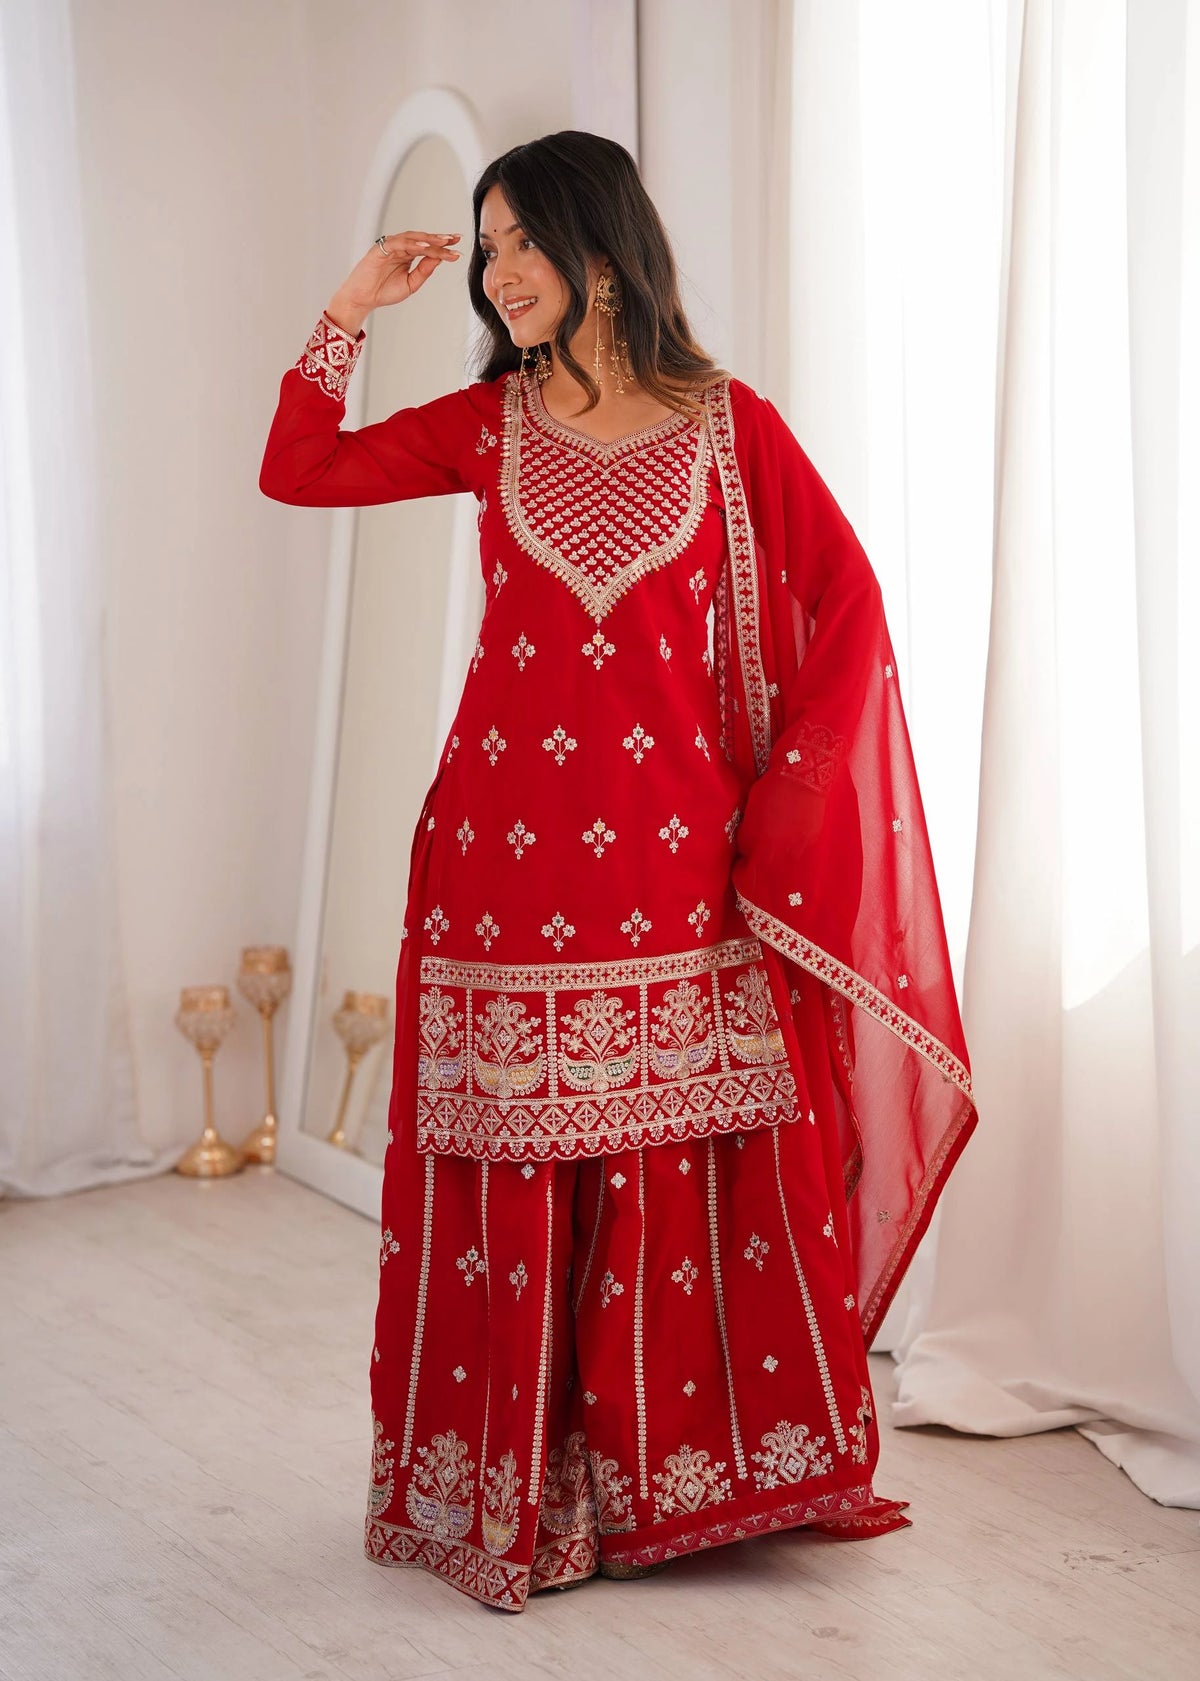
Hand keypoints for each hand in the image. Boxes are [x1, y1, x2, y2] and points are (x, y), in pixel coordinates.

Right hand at [326, 230, 460, 332]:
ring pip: (412, 239)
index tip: (457, 249)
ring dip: (429, 240)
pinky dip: (411, 243)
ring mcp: (390, 247)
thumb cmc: (383, 291)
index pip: (427, 247)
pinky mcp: (380, 249)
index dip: (442, 247)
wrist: (363, 299)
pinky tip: (424, 246)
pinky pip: (398, 243)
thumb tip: (440, 258)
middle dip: (439, 239)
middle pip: (422, 239)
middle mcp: (400, 248)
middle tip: (455, 240)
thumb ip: (424, 270)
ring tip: (444, 242)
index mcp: (407, 255)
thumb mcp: (411, 283)